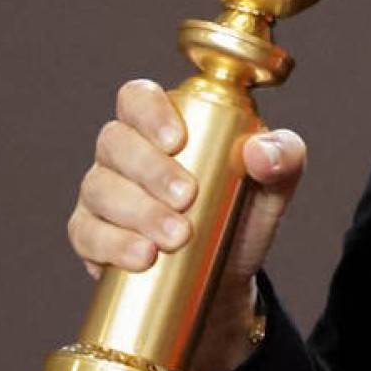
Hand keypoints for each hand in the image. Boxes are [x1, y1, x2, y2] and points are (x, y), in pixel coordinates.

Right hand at [67, 78, 306, 370]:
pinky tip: (142, 256)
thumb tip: (259, 151)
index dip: (150, 112)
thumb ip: (284, 156)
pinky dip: (113, 245)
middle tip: (187, 198)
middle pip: (116, 143)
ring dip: (137, 212)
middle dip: (151, 170)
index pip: (138, 98)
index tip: (177, 140)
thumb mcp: (274, 183)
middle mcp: (124, 152)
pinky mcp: (90, 235)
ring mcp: (102, 193)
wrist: (224, 273)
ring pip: (100, 189)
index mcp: (164, 123)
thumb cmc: (243, 211)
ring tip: (176, 236)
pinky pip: (86, 234)